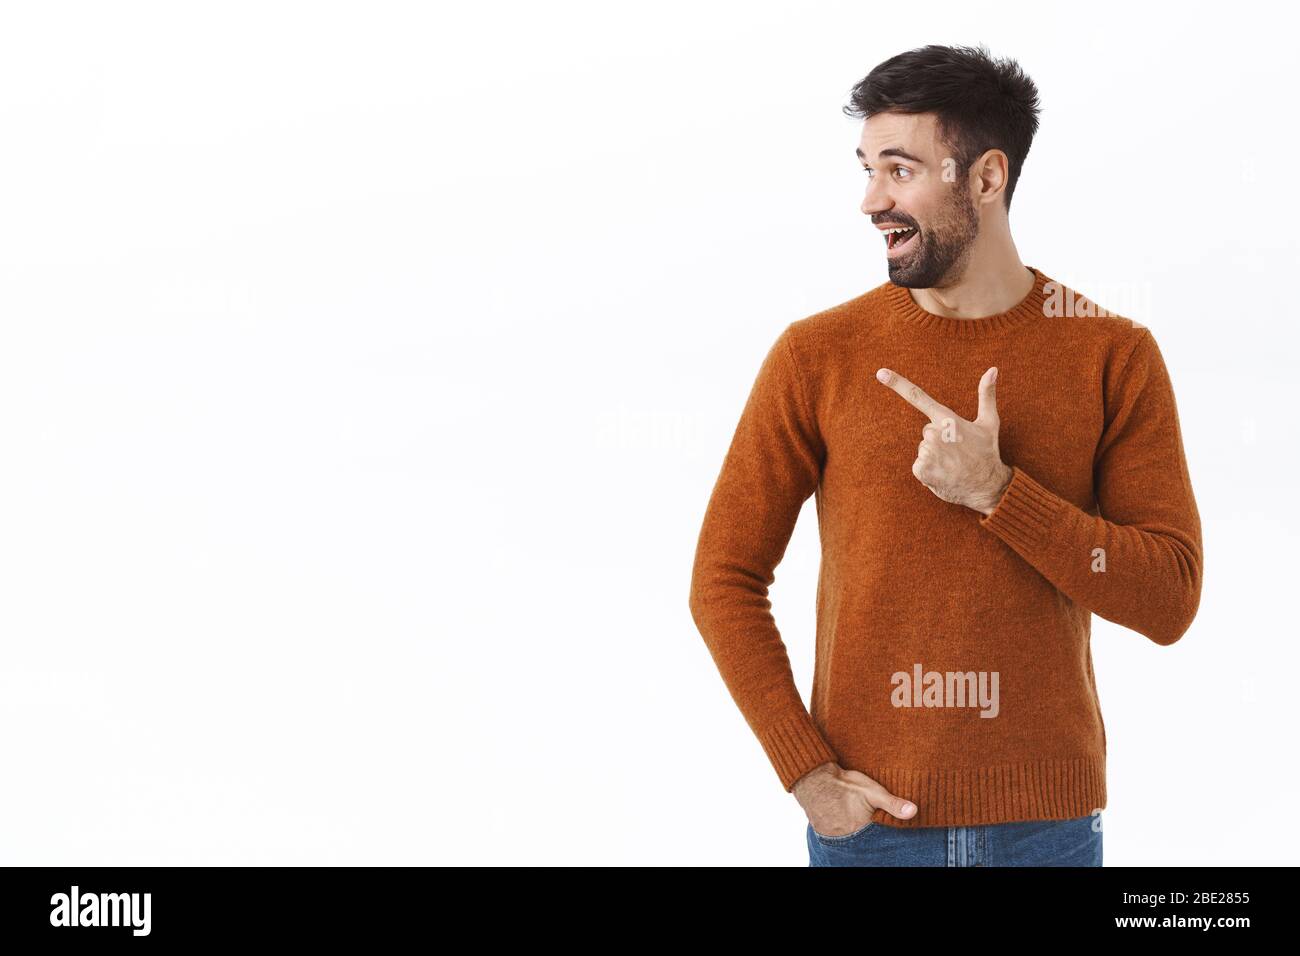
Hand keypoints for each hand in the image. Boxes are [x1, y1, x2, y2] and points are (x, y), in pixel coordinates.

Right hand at [792, 763, 917, 833]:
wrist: (813, 778)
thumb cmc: (843, 784)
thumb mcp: (872, 791)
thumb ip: (892, 804)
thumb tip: (914, 812)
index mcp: (863, 829)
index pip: (880, 840)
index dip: (884, 834)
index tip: (886, 829)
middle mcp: (849, 838)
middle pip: (866, 842)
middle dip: (871, 837)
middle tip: (868, 824)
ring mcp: (835, 837)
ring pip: (852, 842)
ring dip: (858, 836)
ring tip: (857, 824)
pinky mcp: (824, 833)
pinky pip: (839, 838)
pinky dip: (844, 834)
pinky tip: (846, 824)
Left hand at [875, 366, 1012, 514]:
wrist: (987, 487)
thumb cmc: (987, 452)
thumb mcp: (989, 422)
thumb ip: (987, 394)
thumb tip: (993, 368)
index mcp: (948, 419)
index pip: (918, 397)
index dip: (898, 384)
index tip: (880, 373)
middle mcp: (935, 433)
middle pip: (927, 431)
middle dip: (939, 441)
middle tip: (957, 451)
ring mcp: (927, 451)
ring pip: (923, 449)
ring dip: (935, 457)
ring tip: (953, 464)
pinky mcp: (921, 469)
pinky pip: (919, 465)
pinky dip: (929, 471)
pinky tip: (944, 474)